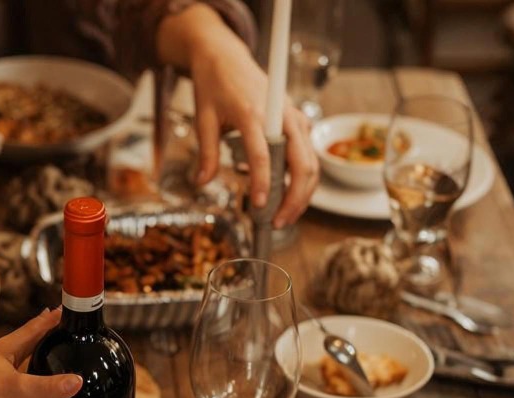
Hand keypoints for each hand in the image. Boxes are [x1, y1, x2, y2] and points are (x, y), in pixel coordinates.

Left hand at [190, 47, 317, 226]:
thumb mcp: (203, 118)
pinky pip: (308, 155)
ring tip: (284, 217)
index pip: (263, 156)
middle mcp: (281, 116)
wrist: (226, 58)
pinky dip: (303, 179)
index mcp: (253, 114)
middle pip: (301, 164)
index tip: (259, 208)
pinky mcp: (299, 121)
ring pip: (311, 163)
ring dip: (302, 194)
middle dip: (294, 199)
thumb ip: (206, 153)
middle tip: (276, 223)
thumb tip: (202, 183)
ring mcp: (294, 118)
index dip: (264, 185)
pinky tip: (289, 198)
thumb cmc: (214, 86)